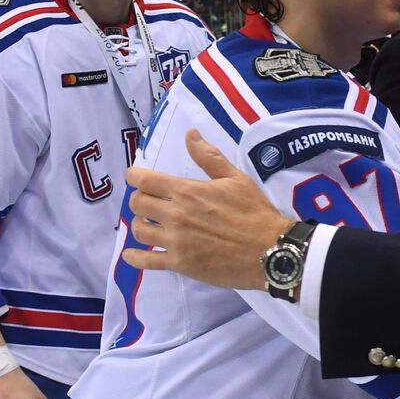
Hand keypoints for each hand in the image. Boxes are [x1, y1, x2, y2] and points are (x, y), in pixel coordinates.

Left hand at [123, 129, 290, 290]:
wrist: (269, 250)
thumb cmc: (255, 212)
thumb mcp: (235, 178)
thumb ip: (208, 157)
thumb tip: (190, 135)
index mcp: (187, 191)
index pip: (145, 180)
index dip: (135, 177)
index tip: (135, 177)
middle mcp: (176, 214)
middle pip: (138, 204)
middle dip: (138, 199)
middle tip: (147, 201)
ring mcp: (175, 241)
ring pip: (139, 230)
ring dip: (139, 224)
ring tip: (148, 223)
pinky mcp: (180, 264)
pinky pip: (147, 261)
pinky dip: (134, 257)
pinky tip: (130, 254)